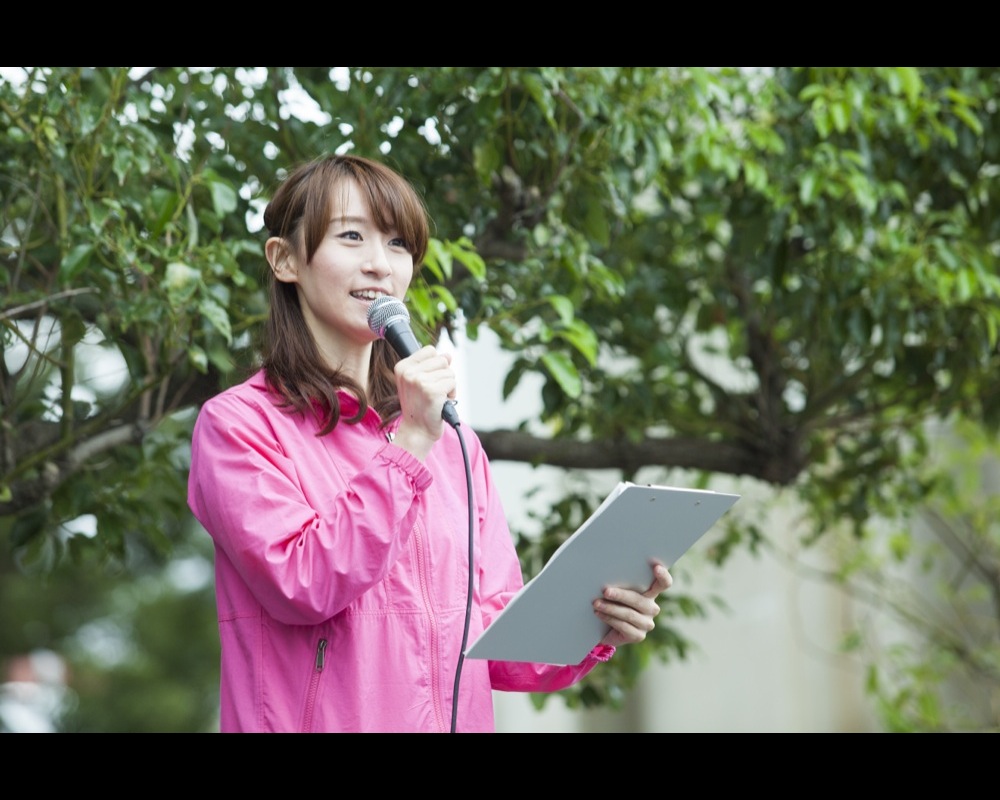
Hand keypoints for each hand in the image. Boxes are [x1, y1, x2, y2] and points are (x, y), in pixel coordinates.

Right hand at [391, 345, 456, 459]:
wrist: (417, 431)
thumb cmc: (419, 407)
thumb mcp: (418, 382)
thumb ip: (431, 366)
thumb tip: (448, 355)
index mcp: (402, 367)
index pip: (429, 350)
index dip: (435, 365)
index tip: (427, 380)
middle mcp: (409, 373)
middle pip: (442, 360)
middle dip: (443, 376)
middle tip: (433, 392)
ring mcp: (420, 381)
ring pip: (449, 372)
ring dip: (448, 386)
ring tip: (436, 398)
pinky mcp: (432, 391)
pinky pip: (453, 383)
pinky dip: (452, 394)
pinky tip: (441, 403)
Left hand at [595, 563, 672, 648]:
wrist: (606, 628)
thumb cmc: (612, 602)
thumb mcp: (617, 591)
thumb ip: (619, 583)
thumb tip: (605, 574)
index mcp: (650, 593)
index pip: (663, 584)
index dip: (663, 576)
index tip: (656, 567)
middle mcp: (652, 608)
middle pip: (639, 600)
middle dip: (621, 595)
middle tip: (605, 591)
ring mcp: (647, 624)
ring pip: (629, 614)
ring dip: (610, 608)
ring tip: (596, 603)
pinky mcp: (638, 636)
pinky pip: (623, 626)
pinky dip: (609, 618)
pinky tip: (598, 613)